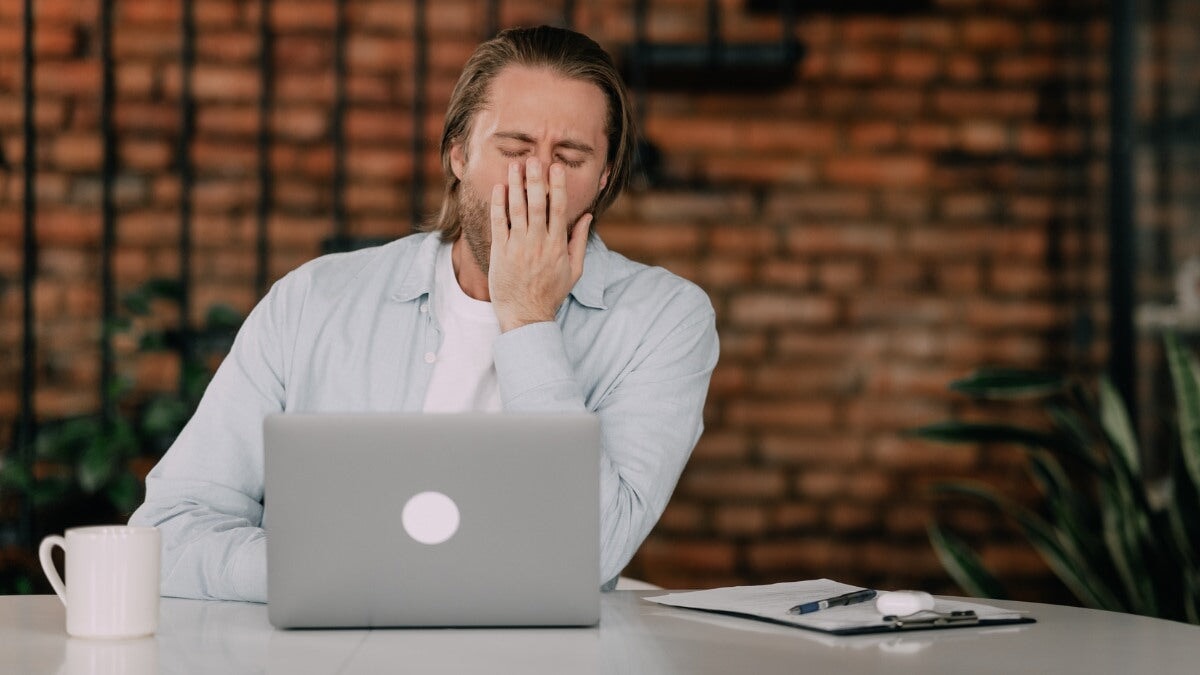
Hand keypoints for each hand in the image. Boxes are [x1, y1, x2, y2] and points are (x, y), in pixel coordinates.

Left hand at [488, 157, 591, 331]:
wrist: (526, 316)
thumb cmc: (551, 293)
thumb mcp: (574, 270)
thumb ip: (580, 241)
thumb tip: (587, 216)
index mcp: (558, 245)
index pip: (558, 209)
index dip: (557, 186)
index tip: (555, 167)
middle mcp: (539, 243)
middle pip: (537, 204)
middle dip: (535, 180)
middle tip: (533, 159)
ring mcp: (518, 247)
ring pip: (517, 210)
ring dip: (516, 186)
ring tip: (514, 165)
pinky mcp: (500, 253)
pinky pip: (499, 223)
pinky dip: (498, 204)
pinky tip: (498, 188)